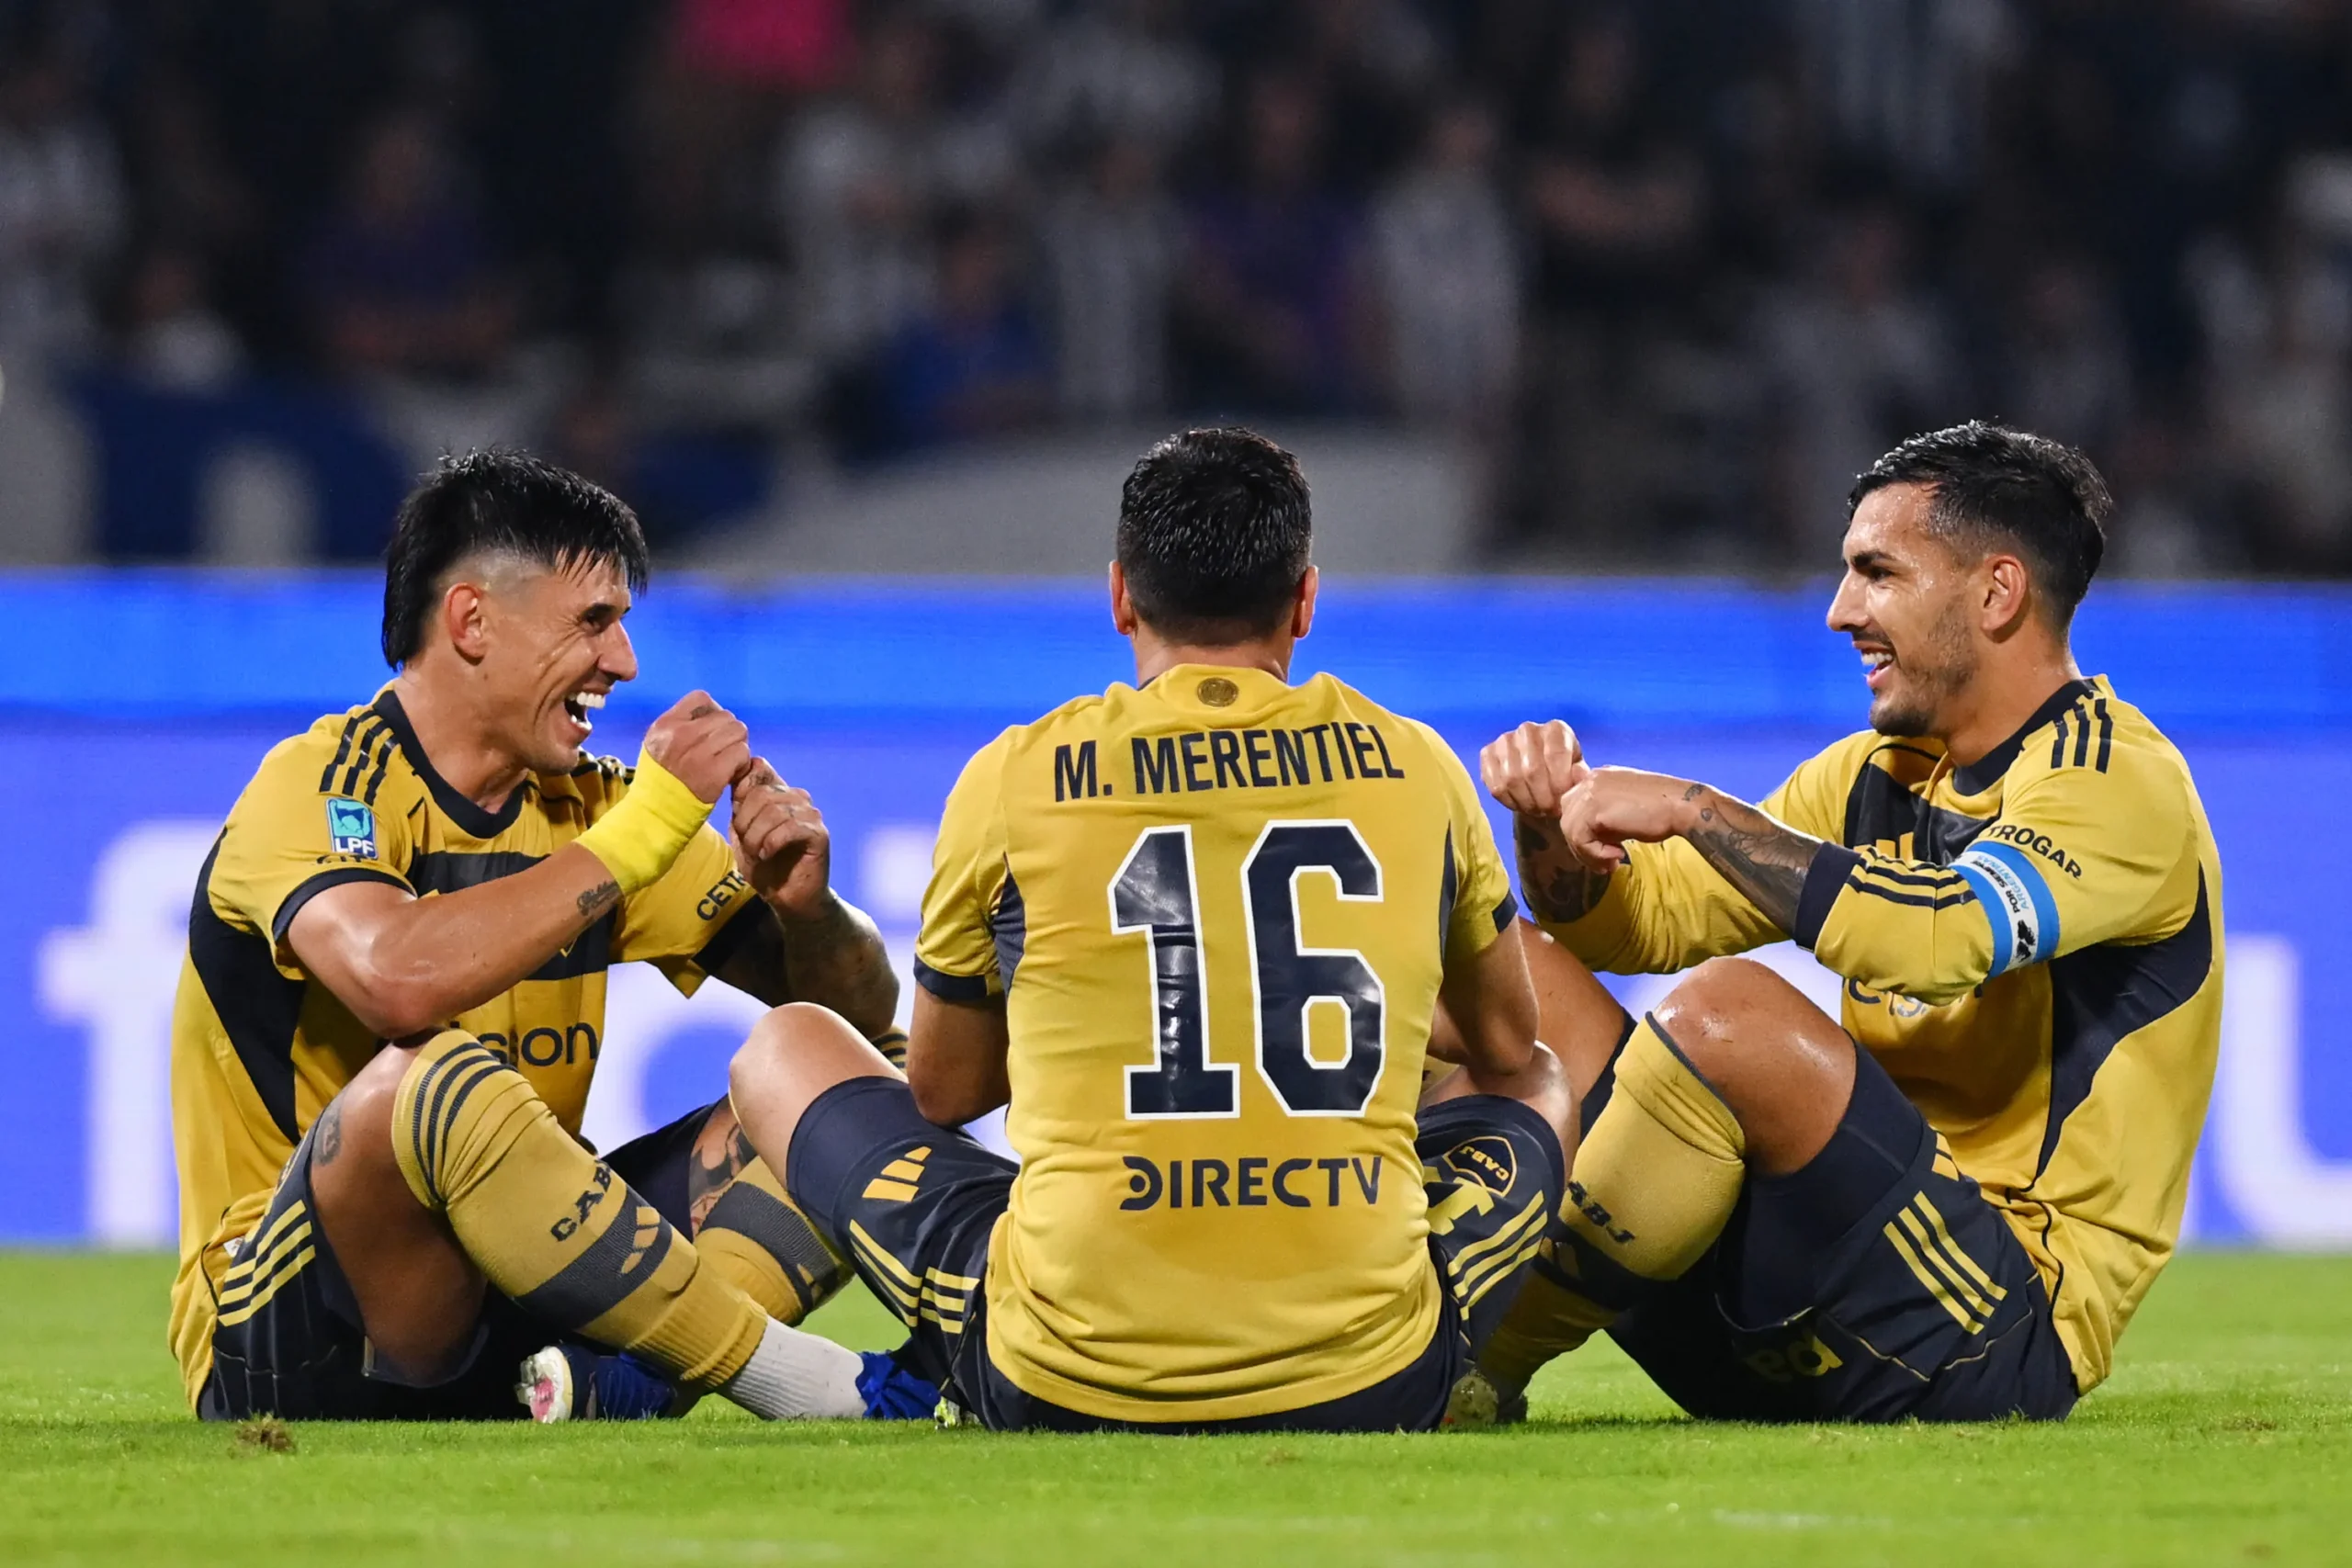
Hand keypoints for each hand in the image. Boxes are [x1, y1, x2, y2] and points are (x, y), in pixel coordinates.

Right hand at [643, 691, 751, 804]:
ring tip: (727, 762)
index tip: (712, 730)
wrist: (656, 814)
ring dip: (738, 746)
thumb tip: (713, 714)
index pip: (701, 698)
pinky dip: (741, 763)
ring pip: (738, 731)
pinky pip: (742, 753)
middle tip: (723, 751)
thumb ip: (680, 725)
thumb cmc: (661, 780)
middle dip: (729, 732)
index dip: (713, 712)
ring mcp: (698, 754)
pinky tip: (730, 774)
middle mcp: (680, 735)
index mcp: (666, 725)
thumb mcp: (658, 744)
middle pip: (726, 716)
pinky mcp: (714, 773)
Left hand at [730, 757, 833, 920]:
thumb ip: (738, 805)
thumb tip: (731, 775)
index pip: (758, 767)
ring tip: (758, 853)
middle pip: (761, 792)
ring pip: (774, 811)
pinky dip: (772, 843)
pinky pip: (790, 828)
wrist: (787, 898)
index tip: (736, 813)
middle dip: (745, 822)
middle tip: (747, 844)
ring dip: (757, 837)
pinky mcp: (819, 834)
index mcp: (777, 792)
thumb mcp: (741, 833)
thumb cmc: (764, 866)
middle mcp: (797, 797)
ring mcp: (810, 814)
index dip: (741, 787)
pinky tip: (769, 855)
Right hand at [1480, 720, 1591, 819]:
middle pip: (1532, 770)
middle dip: (1542, 798)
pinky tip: (1521, 805)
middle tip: (1549, 811)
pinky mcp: (1487, 754)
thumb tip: (1579, 776)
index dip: (1559, 784)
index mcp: (1556, 729)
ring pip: (1511, 779)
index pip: (1555, 755)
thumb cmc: (1563, 776)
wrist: (1539, 778)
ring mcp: (1505, 740)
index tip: (1563, 802)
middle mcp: (1528, 729)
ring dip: (1526, 802)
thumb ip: (1581, 777)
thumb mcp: (1578, 776)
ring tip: (1537, 810)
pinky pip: (1495, 785)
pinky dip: (1509, 801)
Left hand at [1558, 768, 1702, 872]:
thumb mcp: (1625, 810)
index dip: (1583, 832)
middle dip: (1582, 845)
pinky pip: (1580, 839)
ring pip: (1570, 831)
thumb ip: (1603, 818)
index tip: (1604, 849)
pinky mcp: (1594, 808)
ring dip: (1589, 854)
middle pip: (1567, 818)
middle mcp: (1591, 780)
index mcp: (1599, 778)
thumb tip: (1588, 842)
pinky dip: (1595, 854)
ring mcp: (1590, 792)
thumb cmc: (1662, 812)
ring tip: (1612, 863)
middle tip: (1605, 862)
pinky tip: (1618, 855)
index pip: (1574, 806)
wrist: (1682, 805)